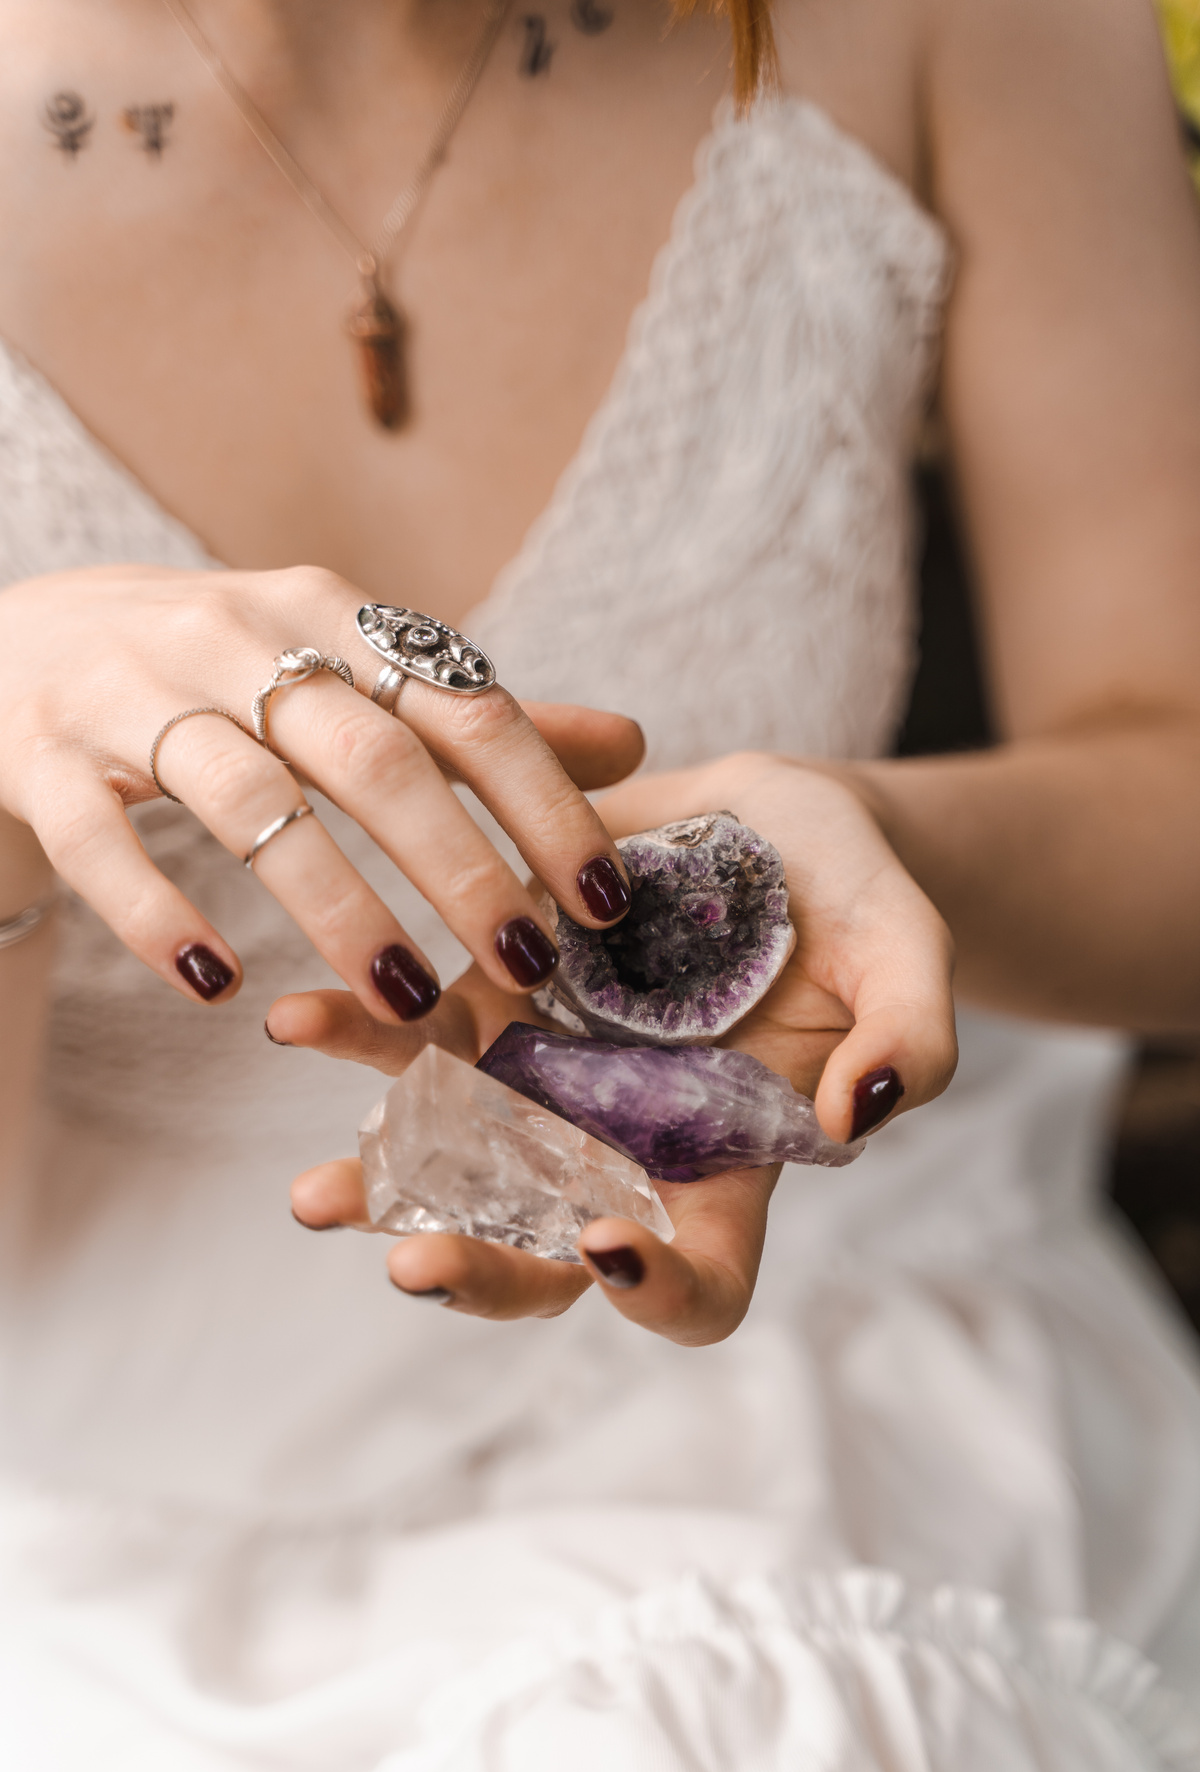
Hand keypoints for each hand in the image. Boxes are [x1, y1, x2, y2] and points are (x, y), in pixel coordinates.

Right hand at [0, 563, 642, 1016]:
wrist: (20, 637)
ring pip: (245, 800)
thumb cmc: (219, 671)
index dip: (543, 801)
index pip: (464, 706)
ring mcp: (133, 692)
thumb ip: (473, 717)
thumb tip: (627, 746)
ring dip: (333, 905)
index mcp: (332, 619)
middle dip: (458, 867)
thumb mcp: (344, 670)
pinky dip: (158, 913)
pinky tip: (215, 985)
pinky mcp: (42, 755)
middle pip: (367, 755)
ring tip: (403, 998)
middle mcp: (237, 639)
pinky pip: (101, 840)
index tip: (604, 899)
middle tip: (524, 966)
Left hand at [286, 751, 956, 1345]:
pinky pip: (416, 1034)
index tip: (611, 1245)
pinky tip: (295, 1020)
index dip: (659, 1292)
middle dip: (481, 1272)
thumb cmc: (859, 898)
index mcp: (730, 1162)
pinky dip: (354, 1033)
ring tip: (315, 1199)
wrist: (776, 820)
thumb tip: (854, 1119)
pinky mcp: (497, 995)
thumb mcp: (908, 951)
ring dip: (379, 1186)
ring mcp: (553, 1077)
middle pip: (549, 1253)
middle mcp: (625, 1142)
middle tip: (415, 1264)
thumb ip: (909, 1039)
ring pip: (455, 1162)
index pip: (702, 1278)